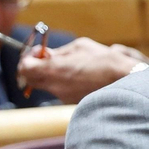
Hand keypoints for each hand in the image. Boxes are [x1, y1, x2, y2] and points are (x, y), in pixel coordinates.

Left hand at [18, 38, 146, 103]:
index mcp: (53, 69)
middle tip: (45, 59)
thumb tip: (45, 55)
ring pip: (45, 84)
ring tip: (67, 66)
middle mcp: (54, 85)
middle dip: (34, 68)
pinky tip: (78, 76)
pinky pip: (59, 90)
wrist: (123, 81)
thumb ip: (58, 51)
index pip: (24, 67)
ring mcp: (62, 96)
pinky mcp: (71, 102)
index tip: (38, 52)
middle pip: (29, 79)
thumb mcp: (80, 46)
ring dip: (49, 75)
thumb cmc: (103, 60)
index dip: (27, 58)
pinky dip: (62, 82)